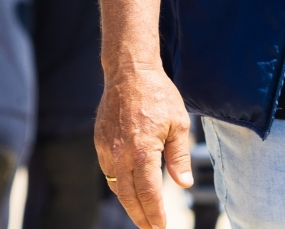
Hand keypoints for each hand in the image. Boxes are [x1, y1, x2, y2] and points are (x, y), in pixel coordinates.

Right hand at [95, 63, 192, 227]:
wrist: (128, 71)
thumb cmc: (157, 95)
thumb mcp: (178, 125)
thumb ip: (179, 157)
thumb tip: (184, 183)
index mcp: (142, 150)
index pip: (148, 193)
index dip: (155, 214)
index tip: (161, 227)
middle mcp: (120, 152)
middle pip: (127, 196)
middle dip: (140, 216)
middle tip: (151, 228)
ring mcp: (107, 146)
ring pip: (115, 185)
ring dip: (128, 202)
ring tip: (142, 213)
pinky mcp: (100, 140)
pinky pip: (108, 169)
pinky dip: (118, 183)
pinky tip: (129, 187)